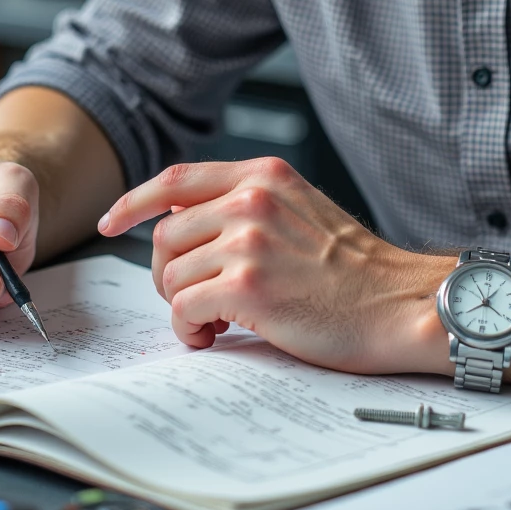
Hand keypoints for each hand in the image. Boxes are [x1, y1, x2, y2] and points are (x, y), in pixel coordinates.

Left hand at [98, 156, 453, 373]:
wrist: (398, 303)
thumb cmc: (354, 270)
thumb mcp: (300, 210)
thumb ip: (248, 204)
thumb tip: (183, 219)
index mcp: (265, 175)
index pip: (176, 179)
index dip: (135, 201)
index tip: (112, 221)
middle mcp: (253, 199)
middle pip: (166, 234)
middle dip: (168, 274)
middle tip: (196, 300)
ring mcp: (249, 240)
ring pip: (171, 274)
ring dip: (182, 307)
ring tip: (217, 321)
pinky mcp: (248, 286)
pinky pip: (183, 309)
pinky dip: (190, 329)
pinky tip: (216, 335)